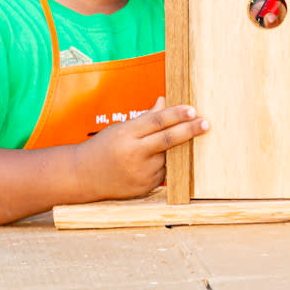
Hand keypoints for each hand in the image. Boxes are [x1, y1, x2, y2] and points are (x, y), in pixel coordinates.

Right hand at [73, 96, 208, 200]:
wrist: (82, 176)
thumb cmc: (104, 147)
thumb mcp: (121, 128)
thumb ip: (146, 117)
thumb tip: (165, 101)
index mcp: (126, 134)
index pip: (156, 121)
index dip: (176, 114)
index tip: (193, 109)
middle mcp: (133, 154)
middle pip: (167, 140)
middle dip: (189, 131)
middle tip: (206, 124)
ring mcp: (140, 173)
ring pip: (169, 157)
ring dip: (178, 150)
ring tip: (183, 142)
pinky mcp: (145, 187)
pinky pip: (164, 172)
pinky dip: (167, 165)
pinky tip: (162, 160)